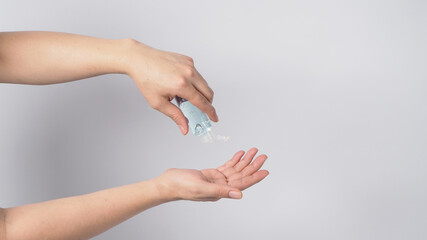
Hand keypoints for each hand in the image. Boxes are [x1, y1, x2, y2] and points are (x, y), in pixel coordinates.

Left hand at [124, 40, 217, 134]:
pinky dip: (194, 82)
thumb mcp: (158, 102)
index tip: (214, 118)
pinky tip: (181, 84)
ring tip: (185, 97)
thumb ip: (175, 116)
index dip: (210, 112)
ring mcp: (189, 65)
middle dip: (208, 103)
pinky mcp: (188, 59)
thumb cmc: (146, 79)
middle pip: (208, 92)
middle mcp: (188, 73)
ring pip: (204, 83)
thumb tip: (185, 127)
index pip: (202, 102)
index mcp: (181, 85)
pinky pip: (197, 74)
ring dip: (200, 92)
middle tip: (201, 110)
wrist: (139, 59)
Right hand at [154, 148, 268, 200]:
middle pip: (241, 175)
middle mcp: (221, 186)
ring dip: (244, 161)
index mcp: (220, 191)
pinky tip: (239, 154)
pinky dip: (234, 160)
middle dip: (252, 165)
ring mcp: (216, 180)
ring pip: (235, 170)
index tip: (265, 171)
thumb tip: (239, 195)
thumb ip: (221, 191)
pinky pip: (226, 167)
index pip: (242, 184)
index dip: (254, 177)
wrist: (168, 183)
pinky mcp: (211, 174)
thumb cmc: (181, 186)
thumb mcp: (202, 187)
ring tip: (253, 151)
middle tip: (262, 156)